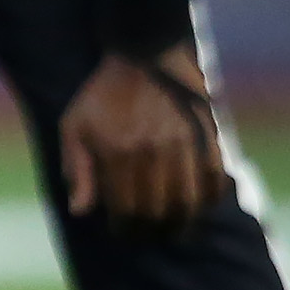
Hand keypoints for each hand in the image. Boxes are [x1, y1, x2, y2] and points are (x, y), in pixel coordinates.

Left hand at [58, 45, 227, 239]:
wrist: (143, 55)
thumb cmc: (102, 95)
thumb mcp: (74, 127)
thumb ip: (77, 170)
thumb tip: (80, 212)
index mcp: (118, 153)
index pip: (126, 210)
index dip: (125, 229)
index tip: (123, 231)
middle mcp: (153, 152)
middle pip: (158, 212)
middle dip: (152, 231)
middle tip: (148, 233)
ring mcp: (183, 145)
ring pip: (188, 202)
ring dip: (182, 223)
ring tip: (174, 228)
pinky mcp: (206, 137)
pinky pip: (215, 180)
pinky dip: (210, 199)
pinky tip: (199, 204)